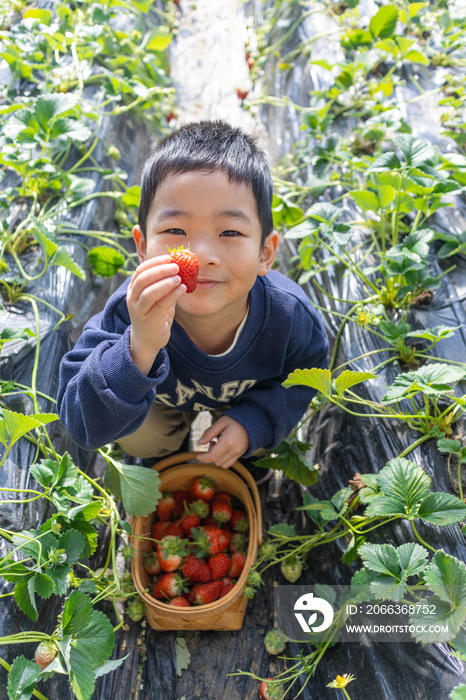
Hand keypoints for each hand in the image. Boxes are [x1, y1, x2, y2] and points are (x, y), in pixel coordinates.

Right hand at [127, 255, 185, 373]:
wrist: (147, 340)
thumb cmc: (154, 314)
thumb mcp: (156, 297)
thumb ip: (162, 283)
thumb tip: (178, 266)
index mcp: (133, 289)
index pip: (140, 270)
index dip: (155, 262)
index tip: (169, 257)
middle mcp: (132, 298)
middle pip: (143, 279)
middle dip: (160, 270)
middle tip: (176, 266)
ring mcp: (139, 310)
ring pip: (149, 292)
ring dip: (165, 282)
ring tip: (179, 278)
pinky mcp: (149, 321)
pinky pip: (160, 305)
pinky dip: (172, 295)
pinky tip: (182, 289)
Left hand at [197, 415, 249, 468]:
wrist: (251, 422)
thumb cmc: (234, 420)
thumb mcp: (221, 422)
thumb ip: (209, 432)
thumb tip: (200, 443)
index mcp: (228, 442)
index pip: (213, 456)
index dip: (203, 458)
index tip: (197, 455)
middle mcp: (234, 450)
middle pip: (216, 461)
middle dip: (210, 454)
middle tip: (212, 441)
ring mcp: (238, 454)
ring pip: (222, 464)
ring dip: (216, 458)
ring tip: (218, 445)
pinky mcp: (240, 455)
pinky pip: (228, 464)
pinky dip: (222, 459)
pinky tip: (223, 449)